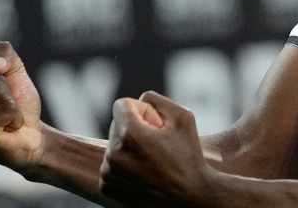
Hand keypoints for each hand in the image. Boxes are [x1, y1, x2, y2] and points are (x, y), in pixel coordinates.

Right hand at [0, 41, 44, 172]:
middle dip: (5, 89)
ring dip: (10, 105)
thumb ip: (3, 52)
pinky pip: (2, 110)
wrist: (30, 135)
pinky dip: (13, 117)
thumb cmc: (17, 102)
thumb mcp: (13, 68)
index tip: (0, 86)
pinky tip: (6, 128)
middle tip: (4, 106)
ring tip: (4, 118)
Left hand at [99, 92, 213, 205]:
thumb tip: (140, 100)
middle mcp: (113, 153)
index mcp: (130, 134)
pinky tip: (145, 174)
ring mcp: (108, 173)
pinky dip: (125, 166)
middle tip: (158, 145)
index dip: (142, 111)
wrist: (190, 199)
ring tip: (153, 161)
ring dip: (130, 149)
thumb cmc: (189, 157)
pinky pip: (111, 165)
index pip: (121, 105)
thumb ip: (157, 100)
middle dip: (135, 129)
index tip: (156, 125)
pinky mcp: (107, 187)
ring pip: (114, 146)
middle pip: (117, 125)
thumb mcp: (183, 117)